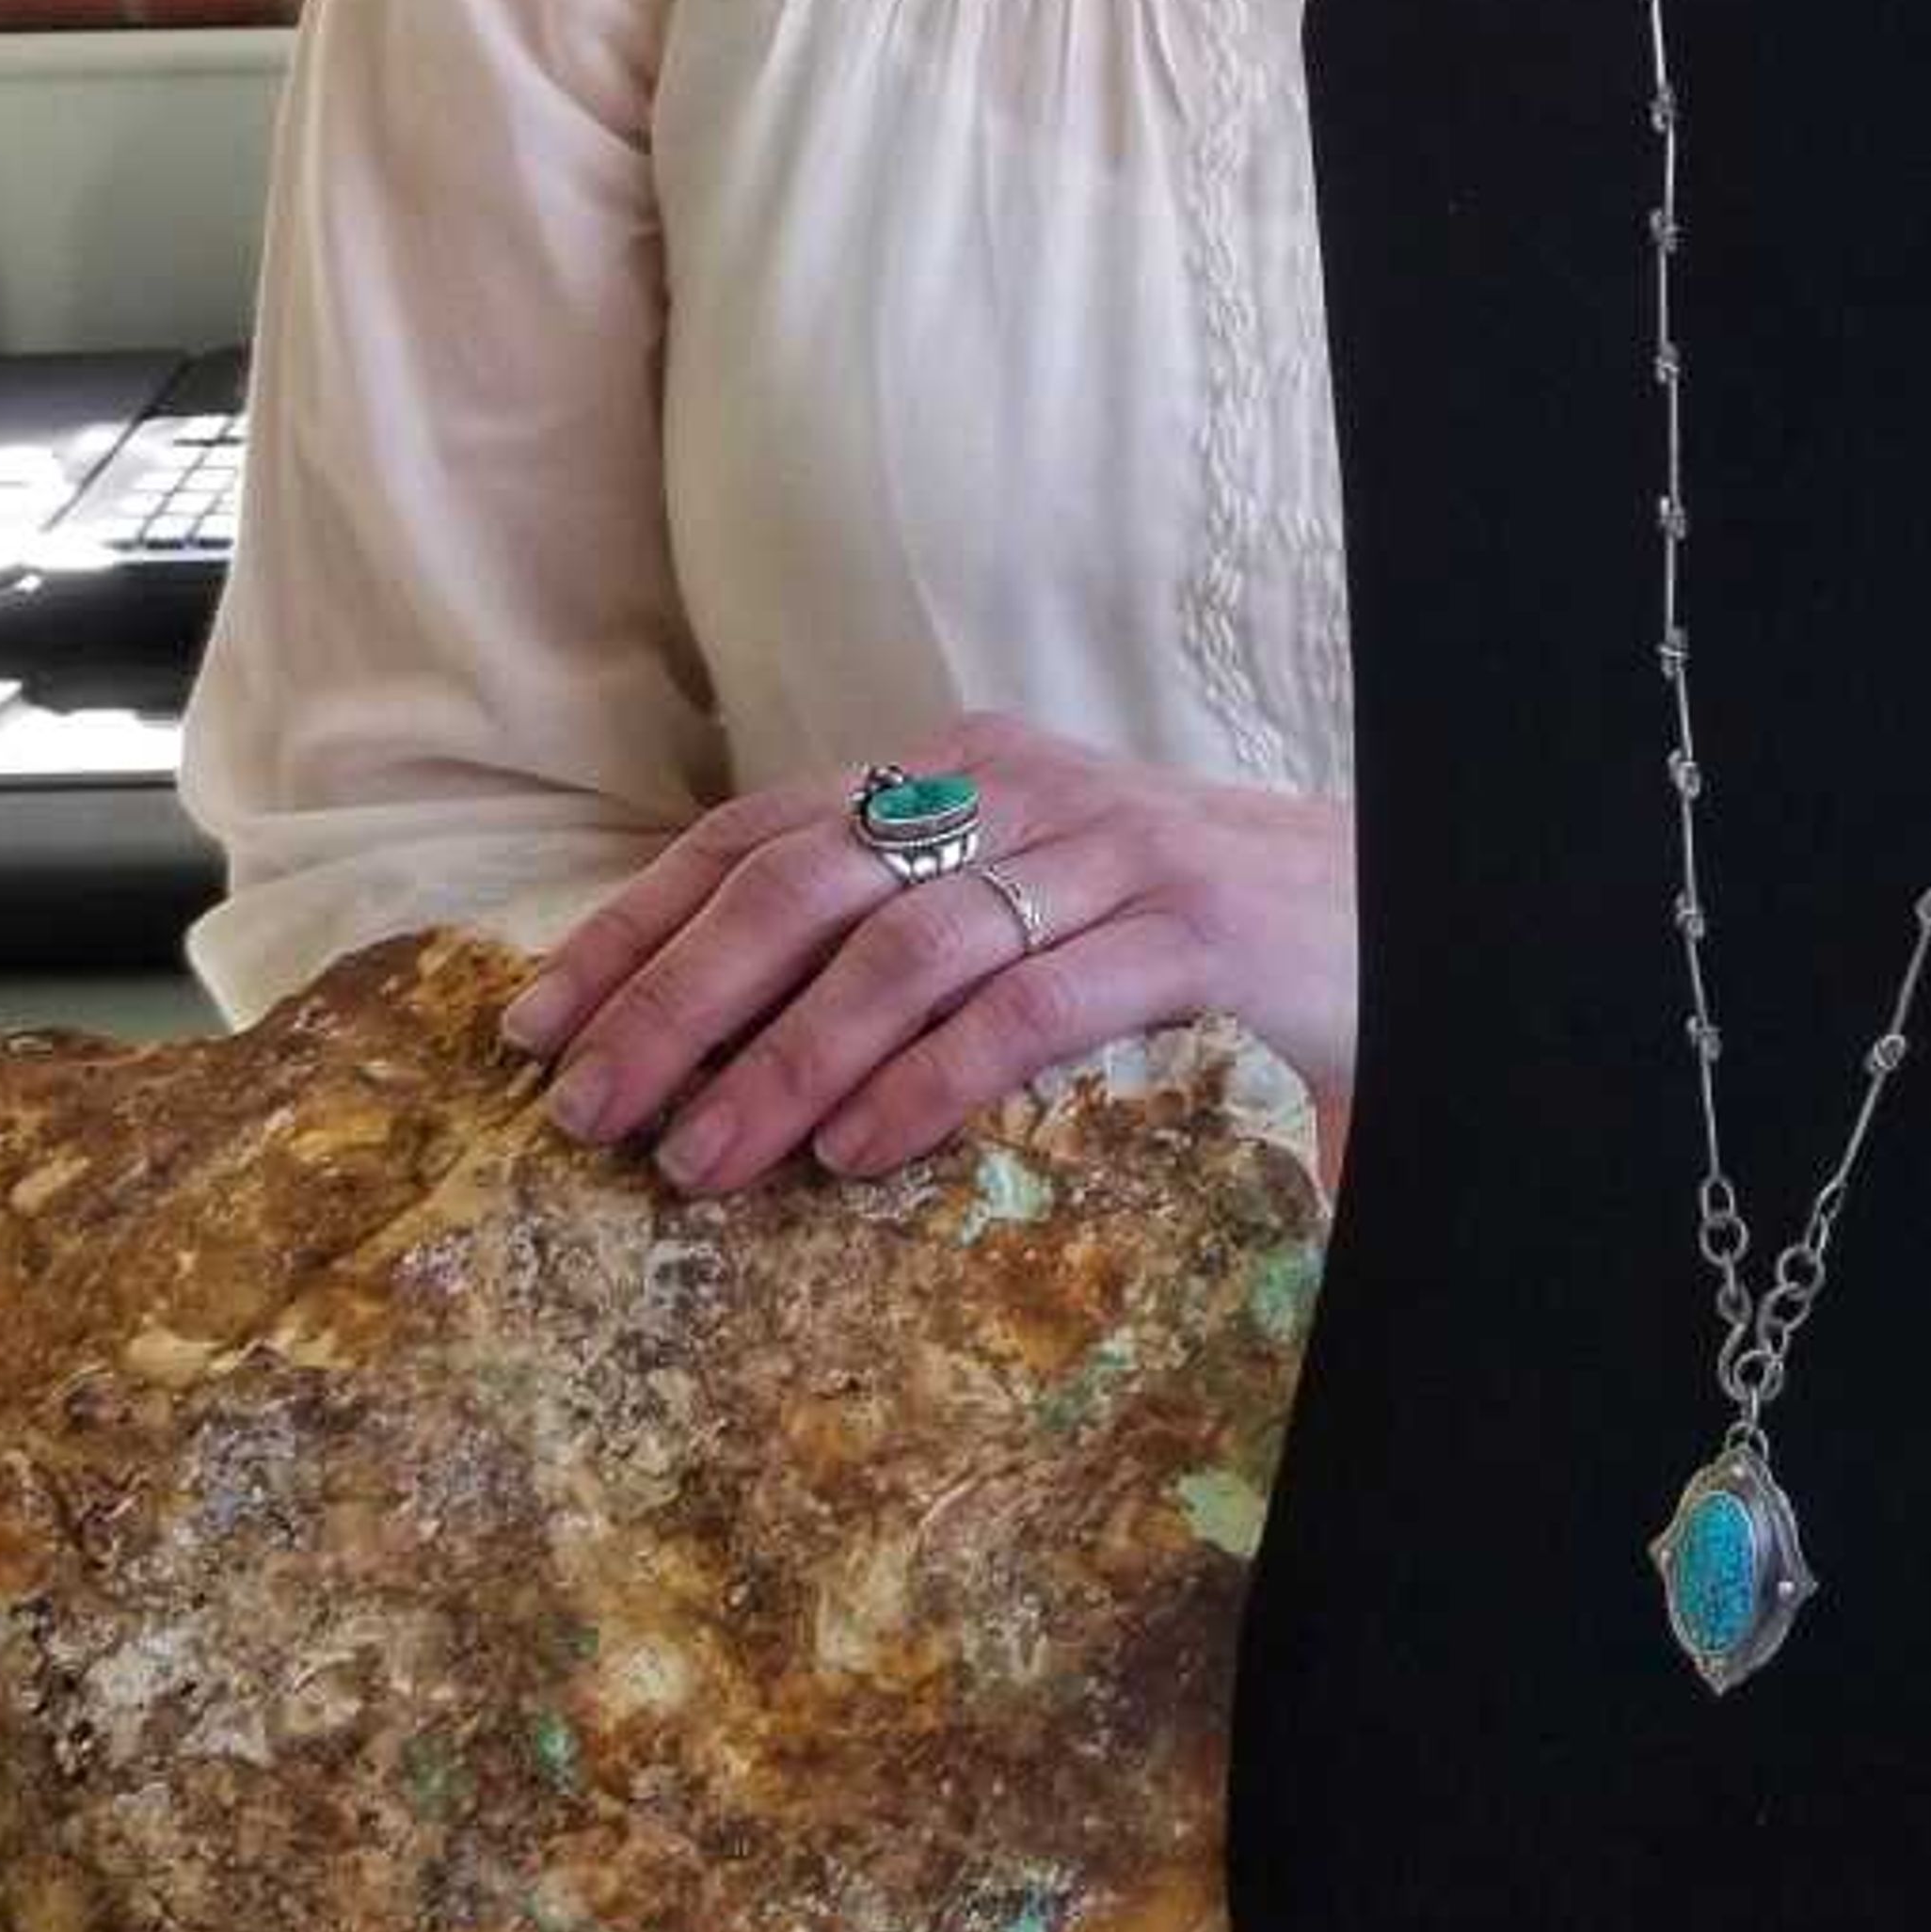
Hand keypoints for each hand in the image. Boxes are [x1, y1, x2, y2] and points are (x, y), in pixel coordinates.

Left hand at [494, 708, 1356, 1198]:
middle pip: (805, 880)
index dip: (638, 925)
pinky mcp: (1192, 936)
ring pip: (905, 944)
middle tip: (591, 1111)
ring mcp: (1109, 856)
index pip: (757, 831)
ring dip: (784, 1058)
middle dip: (679, 998)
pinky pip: (1033, 1004)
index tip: (536, 1025)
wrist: (1395, 915)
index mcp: (956, 768)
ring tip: (703, 1163)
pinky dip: (931, 1077)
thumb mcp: (1020, 899)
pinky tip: (859, 1152)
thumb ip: (891, 929)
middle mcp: (1017, 788)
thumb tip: (700, 1037)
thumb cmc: (1176, 934)